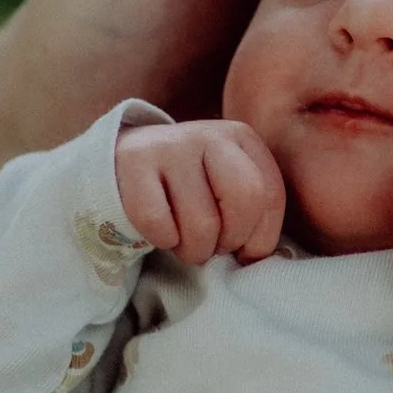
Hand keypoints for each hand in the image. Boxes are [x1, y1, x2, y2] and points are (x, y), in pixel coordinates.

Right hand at [115, 121, 286, 263]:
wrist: (123, 163)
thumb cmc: (188, 187)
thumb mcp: (226, 187)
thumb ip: (253, 212)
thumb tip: (258, 258)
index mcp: (242, 138)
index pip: (270, 195)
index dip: (260, 236)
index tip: (243, 250)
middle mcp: (209, 134)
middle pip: (244, 200)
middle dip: (230, 240)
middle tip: (213, 246)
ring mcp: (170, 146)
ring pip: (201, 223)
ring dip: (194, 250)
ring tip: (185, 242)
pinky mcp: (134, 163)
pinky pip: (159, 225)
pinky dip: (163, 240)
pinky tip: (160, 232)